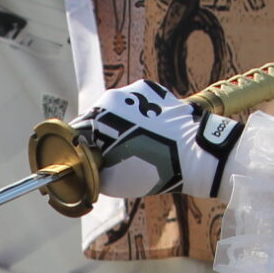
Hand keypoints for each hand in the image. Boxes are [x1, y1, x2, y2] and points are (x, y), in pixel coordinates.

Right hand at [74, 79, 242, 200]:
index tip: (88, 162)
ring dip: (123, 124)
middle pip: (97, 118)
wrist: (197, 154)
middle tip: (114, 156)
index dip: (80, 150)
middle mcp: (112, 97)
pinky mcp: (155, 89)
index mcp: (97, 118)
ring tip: (138, 145)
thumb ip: (92, 173)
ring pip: (119, 109)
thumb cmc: (153, 169)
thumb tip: (86, 171)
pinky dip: (141, 116)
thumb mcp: (112, 182)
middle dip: (102, 136)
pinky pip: (139, 103)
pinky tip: (152, 133)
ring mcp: (135, 90)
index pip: (76, 133)